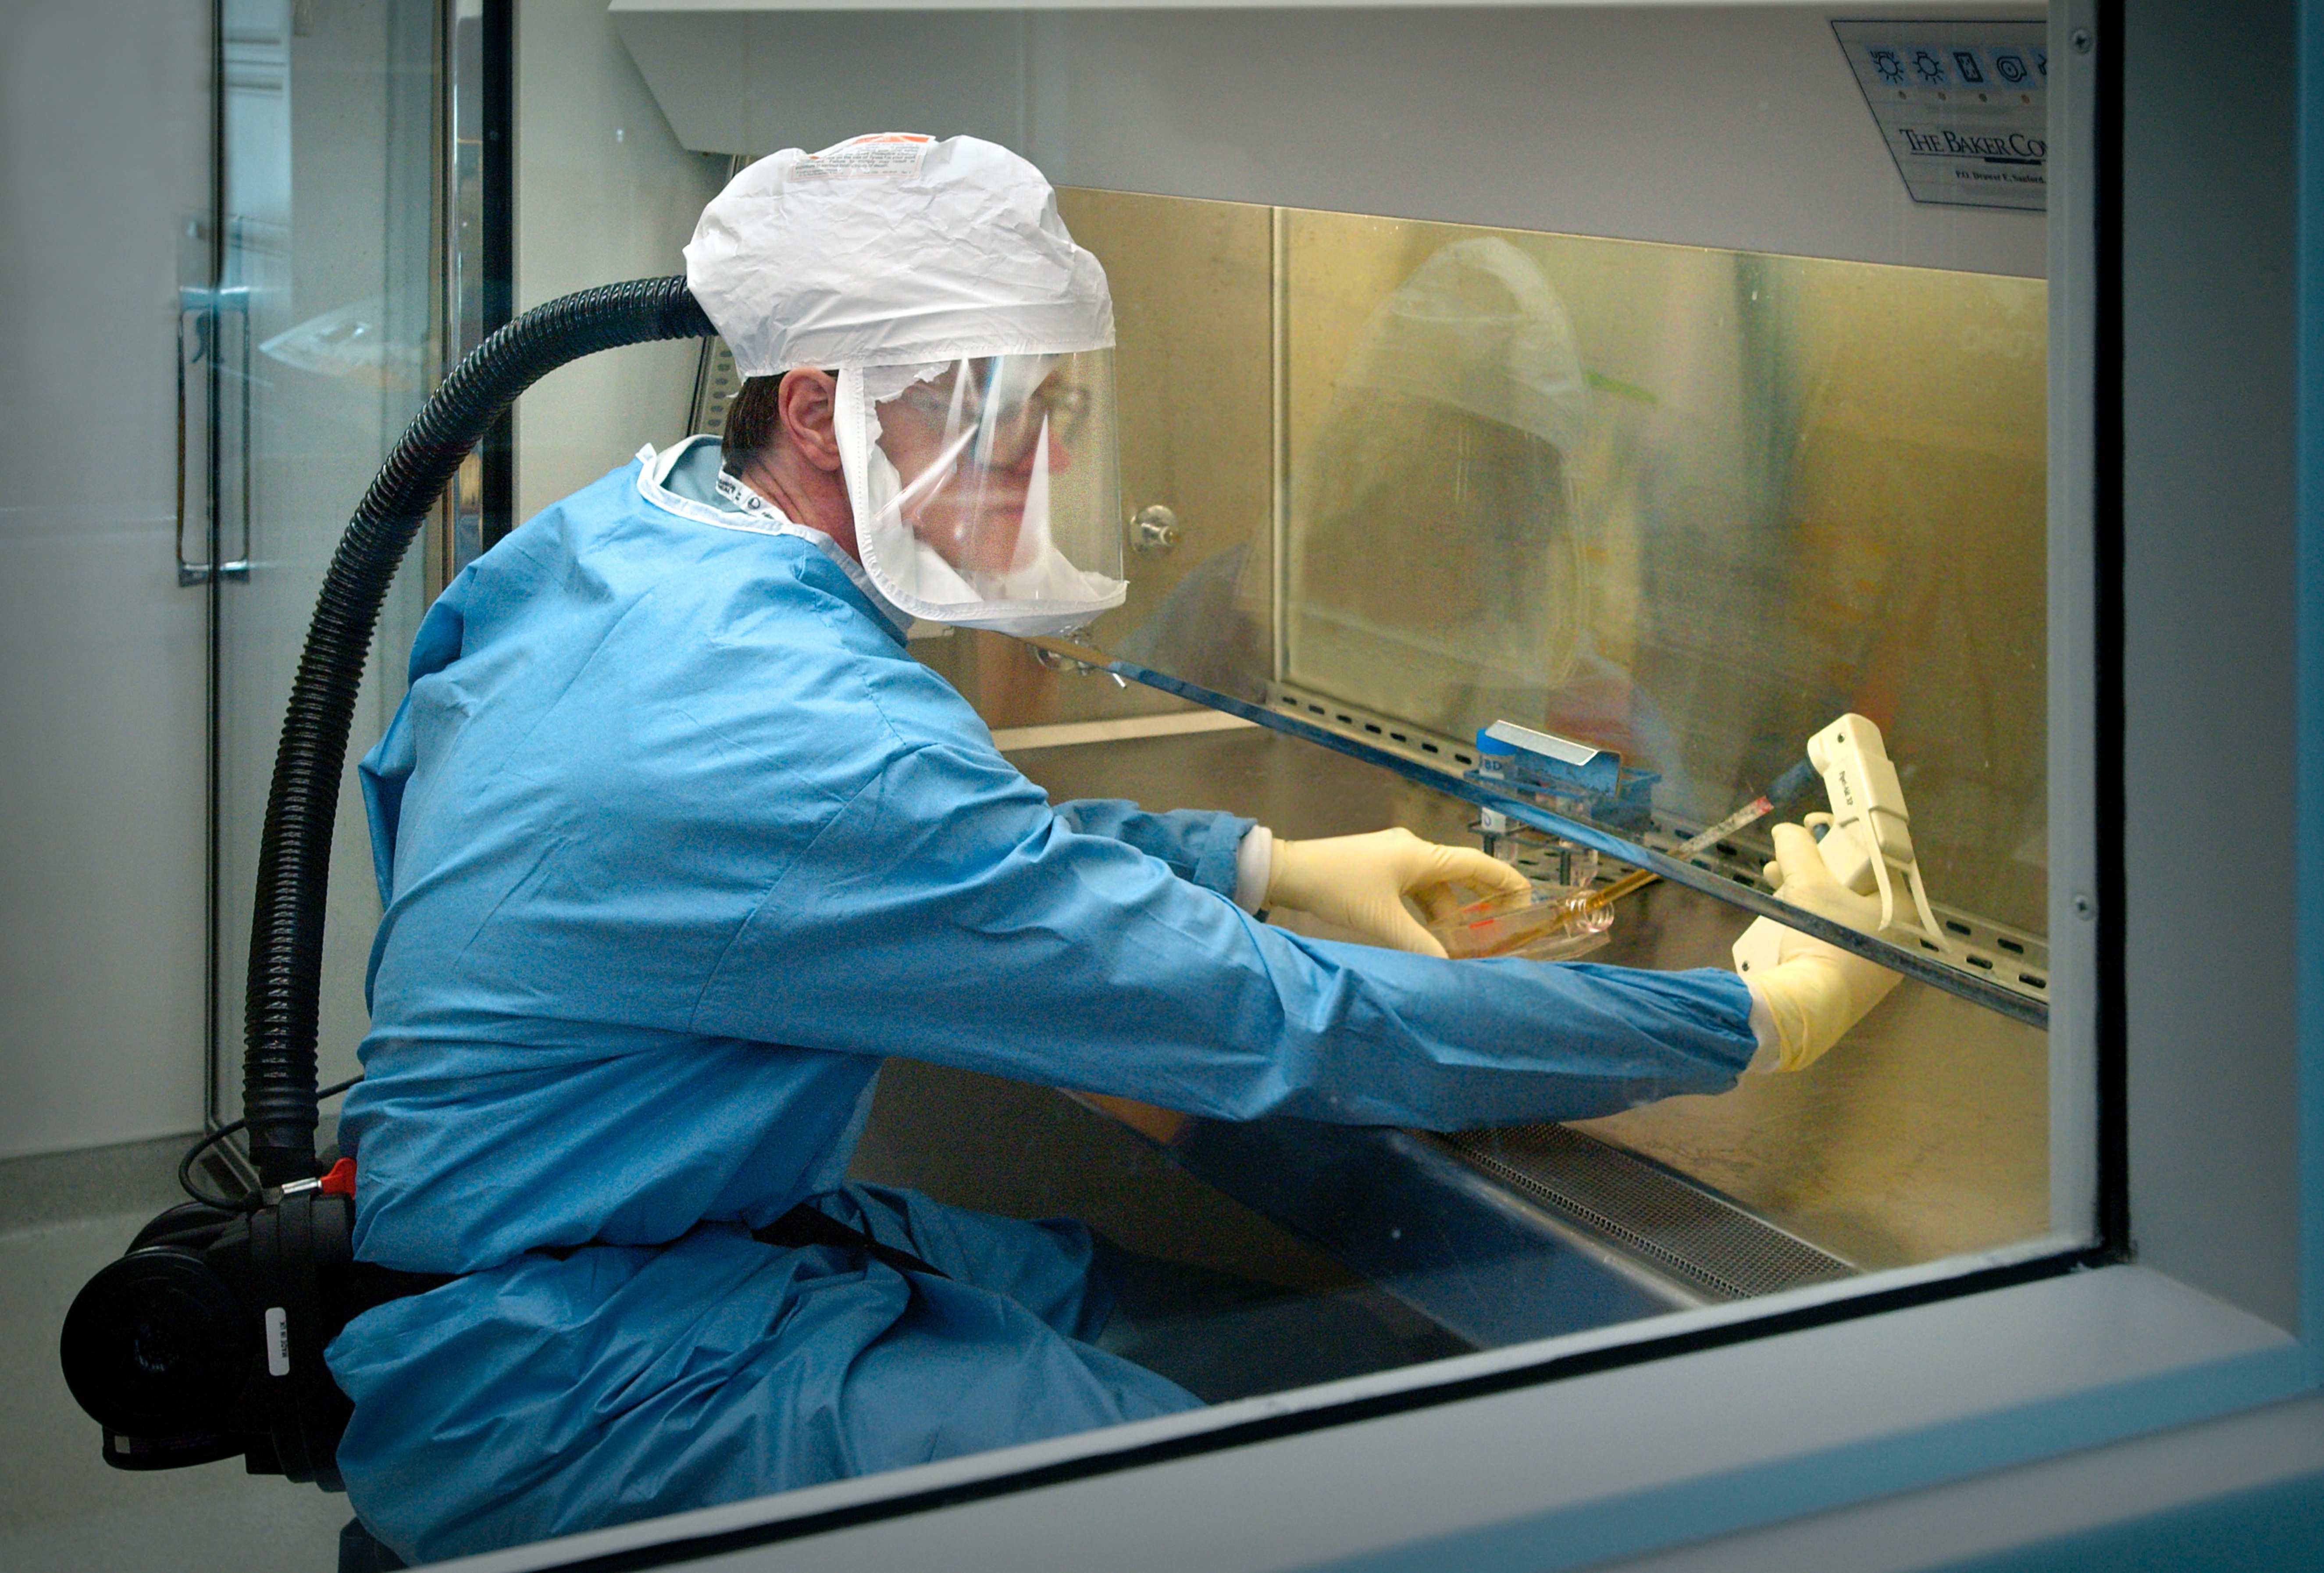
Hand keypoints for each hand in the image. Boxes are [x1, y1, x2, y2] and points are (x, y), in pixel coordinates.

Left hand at [1266, 828, 1531, 956]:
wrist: (1290, 871)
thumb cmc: (1338, 886)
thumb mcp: (1381, 920)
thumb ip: (1419, 944)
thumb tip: (1449, 968)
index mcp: (1421, 854)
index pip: (1477, 864)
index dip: (1506, 881)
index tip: (1527, 902)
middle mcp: (1414, 850)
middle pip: (1460, 875)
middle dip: (1479, 903)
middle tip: (1497, 932)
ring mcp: (1396, 857)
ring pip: (1435, 886)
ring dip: (1448, 913)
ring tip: (1461, 944)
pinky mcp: (1380, 868)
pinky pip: (1415, 889)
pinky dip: (1426, 910)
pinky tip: (1428, 934)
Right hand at [1741, 823, 1901, 1071]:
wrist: (1807, 1008)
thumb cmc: (1822, 941)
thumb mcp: (1807, 886)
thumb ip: (1797, 850)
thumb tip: (1786, 831)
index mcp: (1901, 909)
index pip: (1876, 857)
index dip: (1843, 834)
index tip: (1816, 824)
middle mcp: (1895, 934)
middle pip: (1855, 881)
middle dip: (1817, 860)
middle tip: (1792, 847)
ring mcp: (1875, 958)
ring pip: (1841, 907)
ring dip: (1807, 884)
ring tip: (1775, 871)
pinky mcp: (1852, 975)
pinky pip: (1834, 931)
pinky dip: (1811, 913)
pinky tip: (1785, 902)